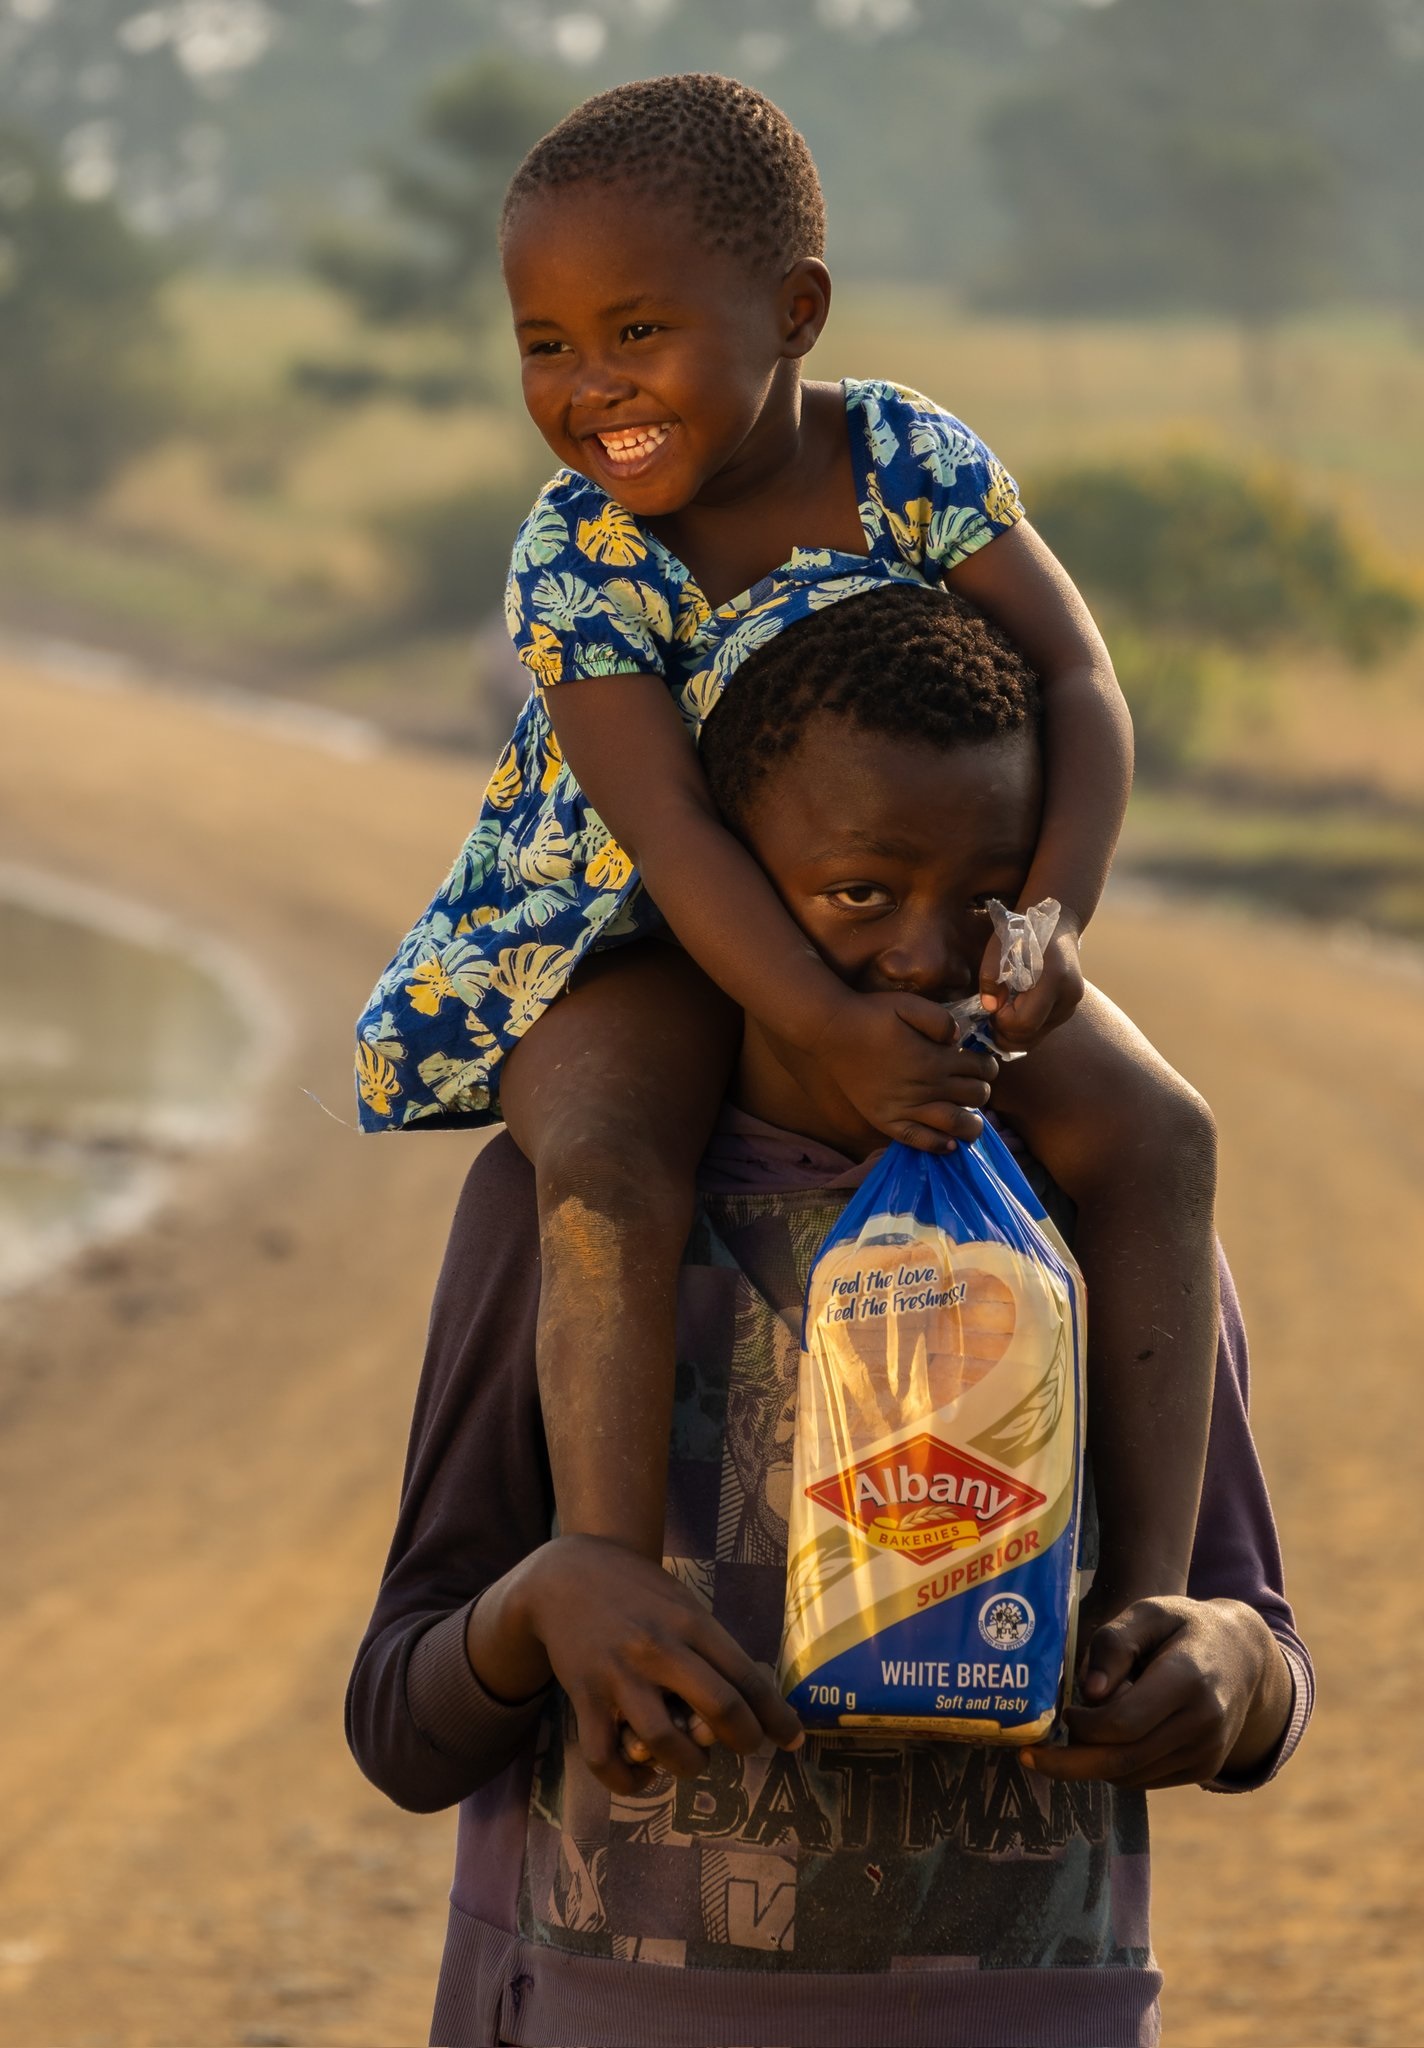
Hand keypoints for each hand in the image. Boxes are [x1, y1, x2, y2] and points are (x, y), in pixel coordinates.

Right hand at [475, 1535, 802, 1795]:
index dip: (776, 1716)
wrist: (566, 1575)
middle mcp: (658, 1649)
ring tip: (692, 1761)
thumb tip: (755, 1699)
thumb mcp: (683, 1605)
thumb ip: (712, 1647)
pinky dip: (629, 1781)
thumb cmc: (638, 1592)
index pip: (745, 1677)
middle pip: (719, 1709)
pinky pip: (605, 1757)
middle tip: (747, 1747)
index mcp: (690, 1623)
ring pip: (664, 1741)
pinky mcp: (584, 1697)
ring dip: (690, 1765)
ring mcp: (618, 1675)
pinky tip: (644, 1774)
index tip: (793, 1739)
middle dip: (744, 1741)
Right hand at [773, 990, 999, 1153]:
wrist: (831, 1032)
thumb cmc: (871, 1014)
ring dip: (972, 1123)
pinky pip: (918, 1140)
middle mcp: (925, 1087)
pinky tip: (948, 1144)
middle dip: (982, 1090)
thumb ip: (941, 1019)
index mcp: (935, 1059)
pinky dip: (938, 1145)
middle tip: (976, 1084)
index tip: (983, 1063)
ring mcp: (905, 1108)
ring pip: (955, 1124)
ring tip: (972, 1119)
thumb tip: (960, 1039)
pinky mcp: (886, 1121)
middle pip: (975, 1097)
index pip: (981, 1069)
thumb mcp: (909, 1003)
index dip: (988, 1065)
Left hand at [980, 924, 1083, 1054]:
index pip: (1025, 1022)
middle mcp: (1069, 996)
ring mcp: (1071, 1005)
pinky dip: (1024, 1030)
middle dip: (1005, 1033)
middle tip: (989, 1018)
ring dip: (1013, 1033)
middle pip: (1032, 1036)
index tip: (992, 1006)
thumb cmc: (1024, 931)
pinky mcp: (1069, 1009)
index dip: (1002, 1022)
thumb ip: (990, 977)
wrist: (1058, 923)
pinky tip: (1012, 1013)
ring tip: (1000, 1014)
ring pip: (1037, 1038)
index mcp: (1054, 978)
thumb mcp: (1000, 946)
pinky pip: (1042, 1030)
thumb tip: (990, 1008)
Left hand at [1019, 1598, 1293, 1790]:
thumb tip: (1087, 1693)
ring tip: (1077, 1734)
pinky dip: (1117, 1767)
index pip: (1124, 1722)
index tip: (1064, 1709)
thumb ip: (1114, 1644)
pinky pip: (1146, 1780)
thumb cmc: (1182, 1627)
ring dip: (1093, 1763)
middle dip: (1070, 1763)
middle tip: (1031, 1757)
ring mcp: (1208, 1753)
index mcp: (1189, 1679)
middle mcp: (1204, 1724)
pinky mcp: (1205, 1771)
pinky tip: (1107, 1741)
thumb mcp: (1148, 1613)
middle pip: (1123, 1761)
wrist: (1243, 1657)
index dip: (1084, 1724)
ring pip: (1131, 1777)